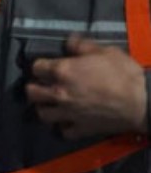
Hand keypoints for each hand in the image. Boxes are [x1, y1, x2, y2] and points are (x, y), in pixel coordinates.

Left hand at [26, 34, 148, 138]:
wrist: (142, 102)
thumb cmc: (123, 73)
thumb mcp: (105, 51)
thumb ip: (82, 46)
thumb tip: (69, 41)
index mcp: (62, 71)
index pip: (36, 67)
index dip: (41, 65)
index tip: (47, 66)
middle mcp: (59, 93)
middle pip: (32, 92)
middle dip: (35, 87)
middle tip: (44, 85)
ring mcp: (68, 113)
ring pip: (42, 114)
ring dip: (45, 108)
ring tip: (52, 104)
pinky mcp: (80, 128)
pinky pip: (63, 131)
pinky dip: (64, 126)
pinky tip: (69, 120)